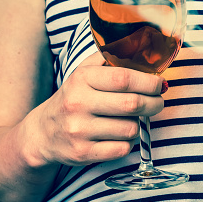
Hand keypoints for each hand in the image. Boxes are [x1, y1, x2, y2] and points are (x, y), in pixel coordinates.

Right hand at [27, 52, 165, 167]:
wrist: (43, 133)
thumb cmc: (74, 98)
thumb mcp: (84, 72)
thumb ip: (110, 58)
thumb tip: (142, 49)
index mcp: (82, 79)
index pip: (124, 78)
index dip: (149, 82)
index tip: (160, 84)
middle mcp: (78, 103)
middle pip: (132, 104)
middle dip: (154, 103)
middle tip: (158, 102)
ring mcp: (79, 130)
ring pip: (130, 129)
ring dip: (138, 124)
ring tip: (132, 119)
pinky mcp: (82, 153)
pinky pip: (122, 149)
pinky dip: (127, 143)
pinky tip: (120, 135)